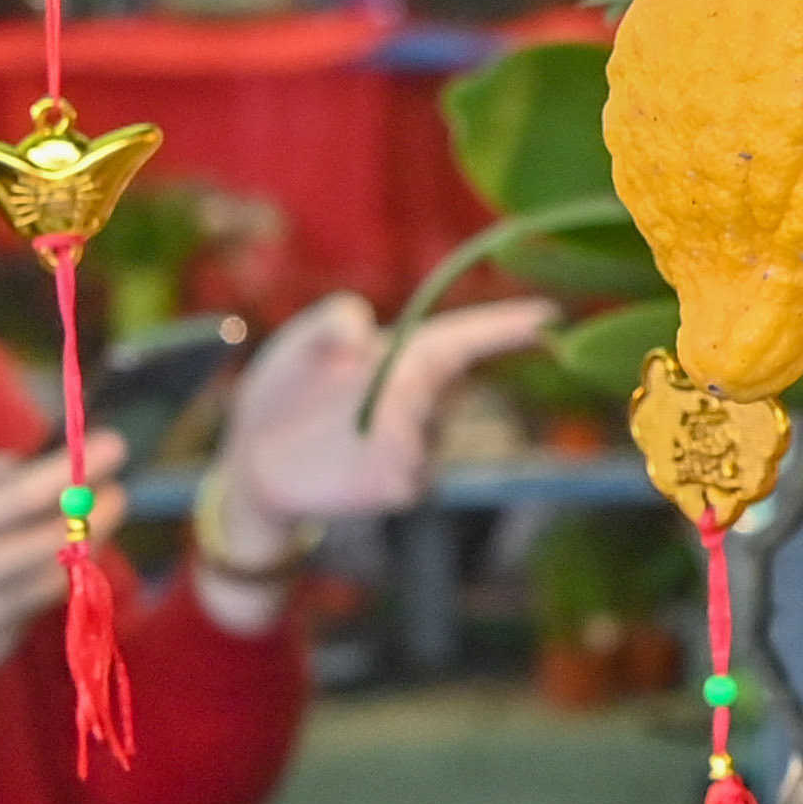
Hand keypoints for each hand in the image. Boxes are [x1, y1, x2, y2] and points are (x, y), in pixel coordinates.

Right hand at [0, 441, 117, 726]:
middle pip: (62, 538)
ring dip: (88, 546)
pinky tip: (36, 568)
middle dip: (104, 509)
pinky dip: (45, 583)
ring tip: (87, 524)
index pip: (29, 493)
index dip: (80, 467)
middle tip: (117, 490)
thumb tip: (21, 463)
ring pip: (63, 575)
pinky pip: (37, 607)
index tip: (114, 444)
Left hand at [199, 291, 565, 561]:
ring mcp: (417, 445)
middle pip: (445, 384)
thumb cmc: (283, 391)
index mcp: (407, 353)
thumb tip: (363, 330)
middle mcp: (422, 398)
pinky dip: (382, 466)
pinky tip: (345, 461)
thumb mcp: (297, 344)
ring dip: (387, 425)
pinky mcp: (400, 486)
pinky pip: (411, 475)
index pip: (470, 336)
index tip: (551, 317)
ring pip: (426, 431)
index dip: (510, 326)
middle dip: (407, 383)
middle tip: (359, 385)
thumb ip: (329, 320)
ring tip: (334, 428)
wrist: (251, 461)